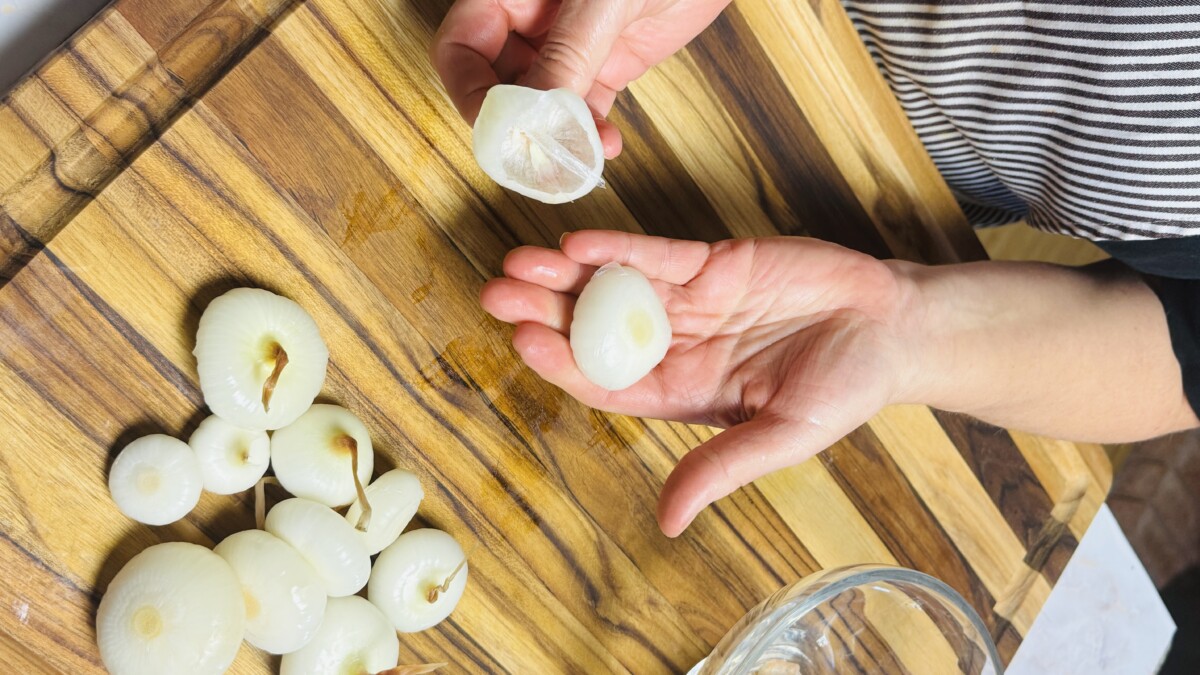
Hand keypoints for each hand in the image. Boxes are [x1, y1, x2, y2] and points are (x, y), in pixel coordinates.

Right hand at [430, 0, 731, 158]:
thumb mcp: (604, 0)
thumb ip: (567, 54)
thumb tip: (533, 116)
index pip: (461, 45)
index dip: (469, 89)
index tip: (499, 126)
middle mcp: (532, 18)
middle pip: (497, 83)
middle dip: (516, 124)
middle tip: (536, 157)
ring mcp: (569, 44)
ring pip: (543, 105)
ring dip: (557, 137)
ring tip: (576, 161)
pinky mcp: (607, 64)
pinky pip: (585, 108)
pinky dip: (591, 133)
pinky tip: (605, 147)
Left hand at [481, 231, 917, 536]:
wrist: (893, 328)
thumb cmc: (844, 390)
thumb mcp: (784, 437)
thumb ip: (722, 467)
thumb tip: (668, 521)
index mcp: (683, 394)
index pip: (608, 382)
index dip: (564, 364)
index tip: (525, 343)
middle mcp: (675, 347)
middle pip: (595, 330)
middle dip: (545, 312)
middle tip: (498, 293)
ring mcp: (690, 302)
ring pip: (613, 286)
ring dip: (565, 275)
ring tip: (520, 261)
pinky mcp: (711, 262)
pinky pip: (654, 253)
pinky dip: (617, 247)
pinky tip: (578, 243)